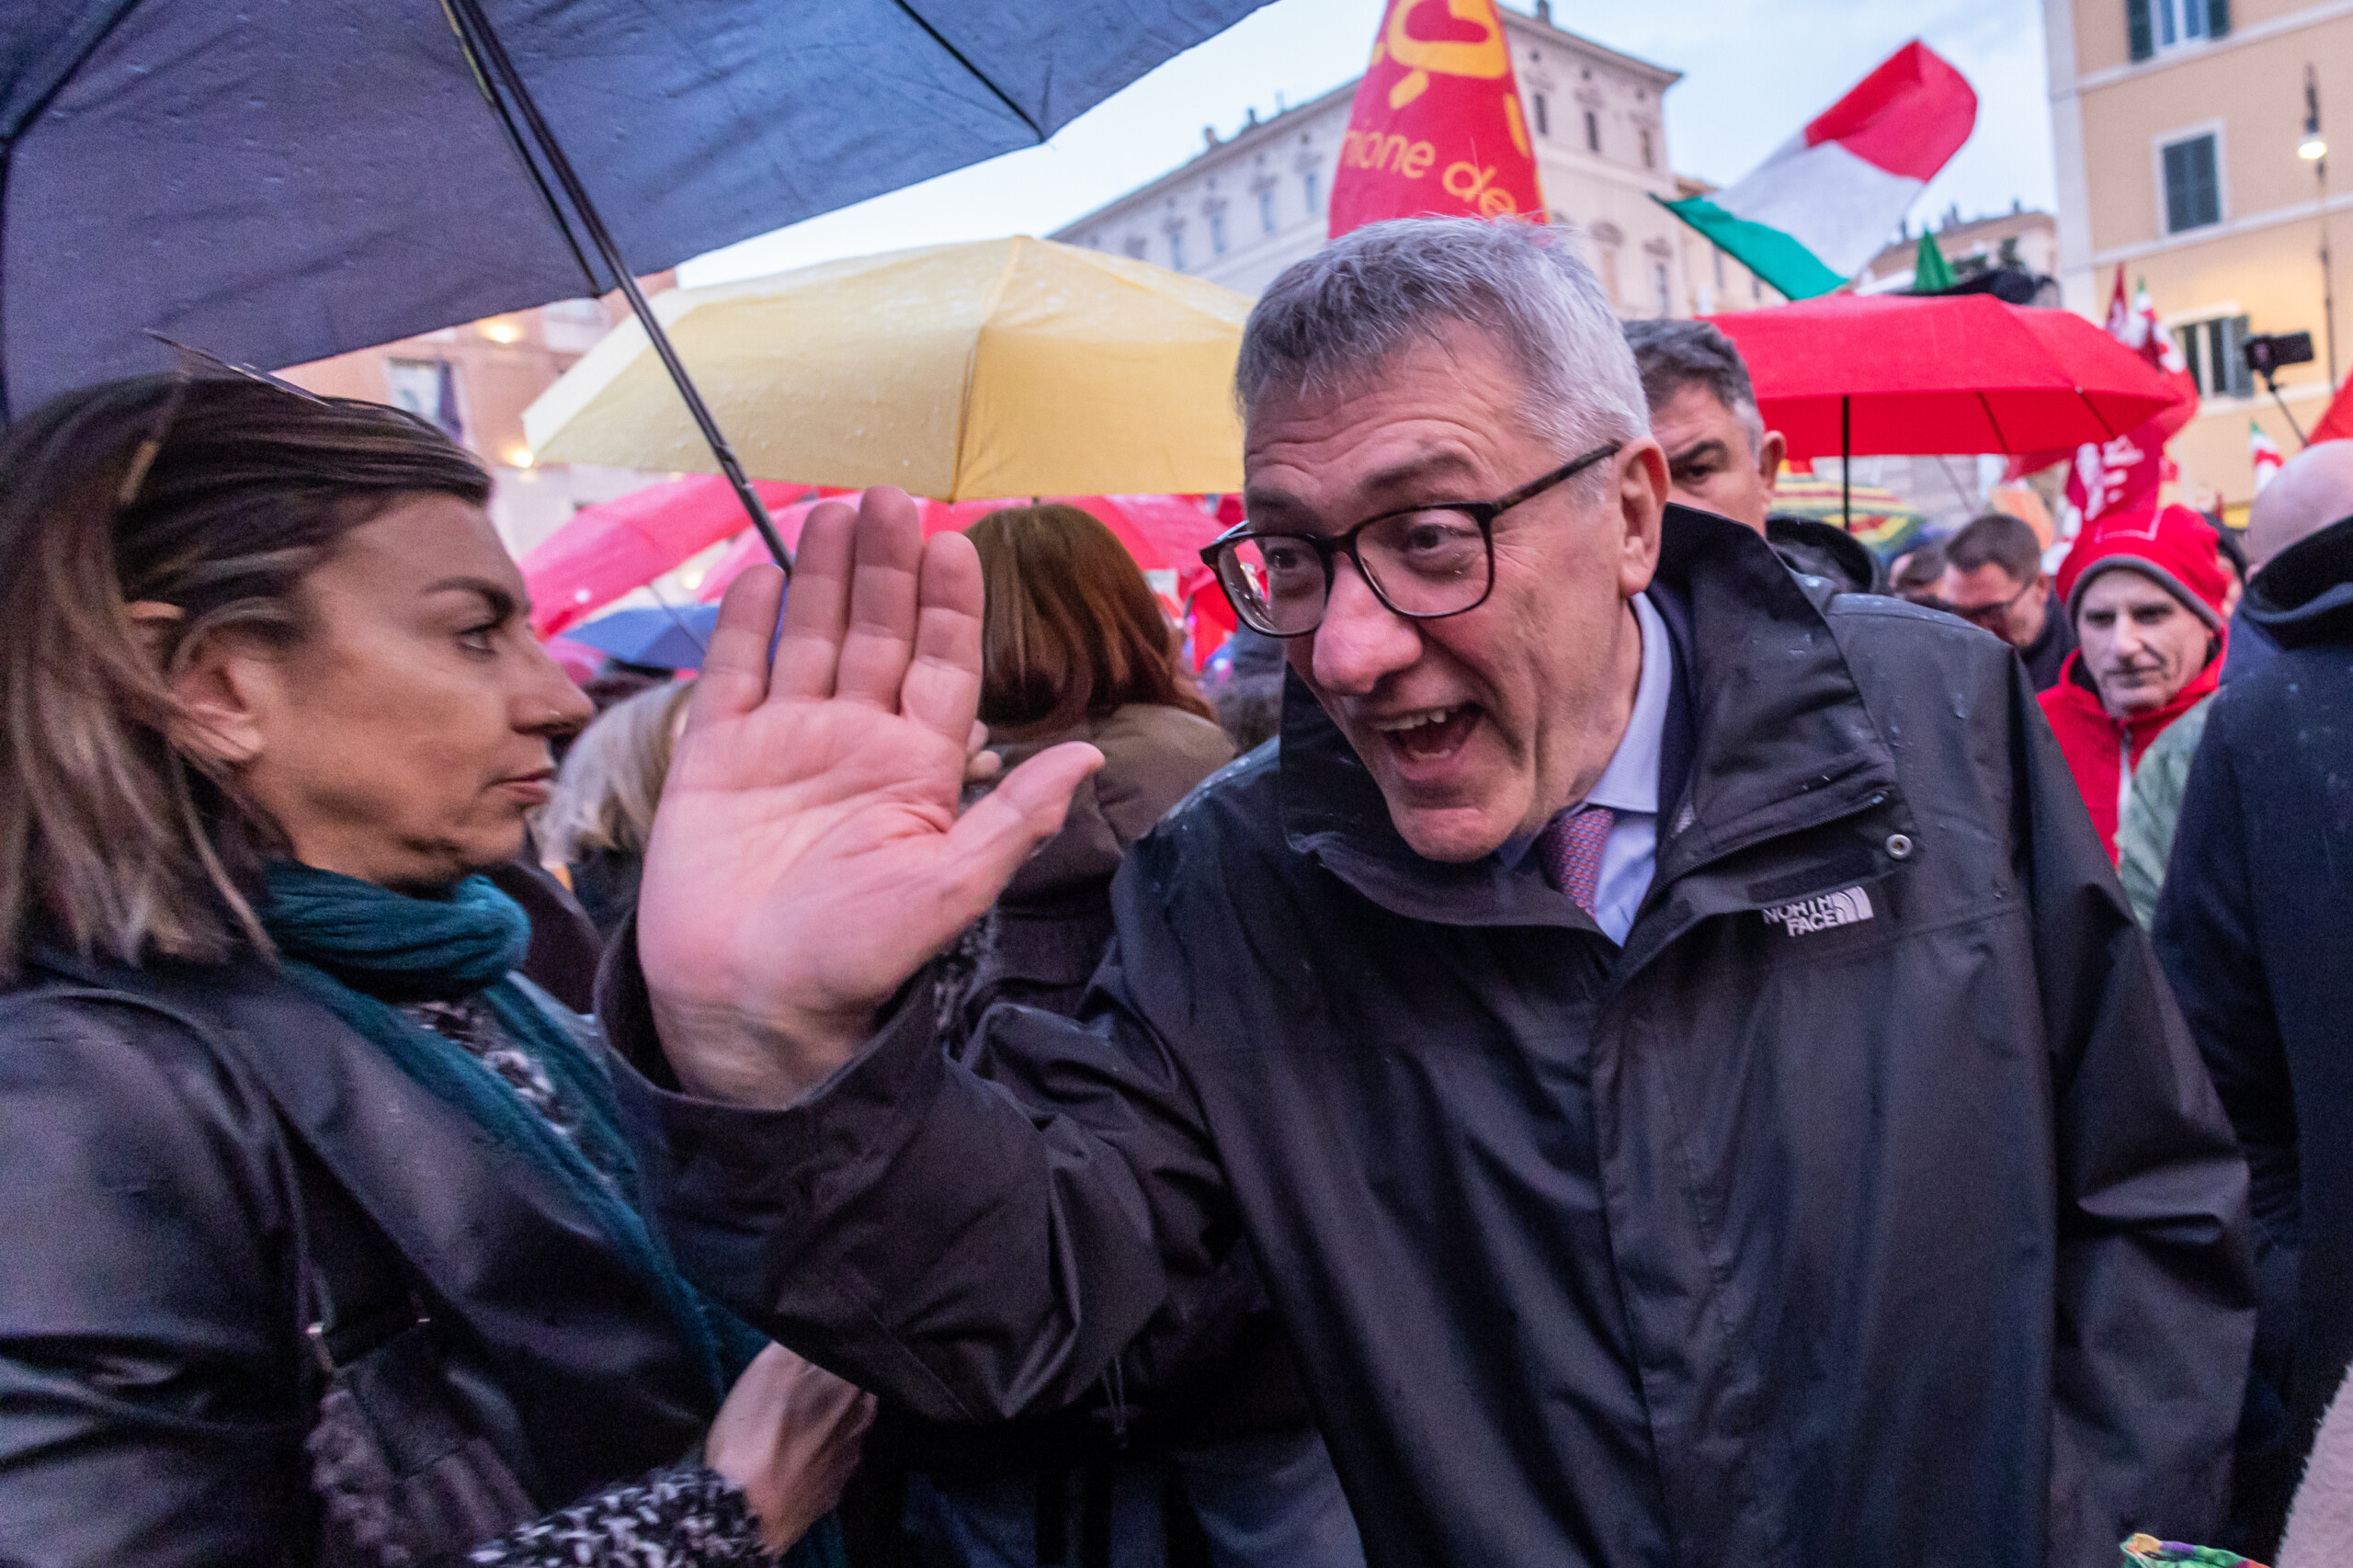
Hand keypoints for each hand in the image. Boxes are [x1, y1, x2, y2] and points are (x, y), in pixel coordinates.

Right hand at [637, 488, 1101, 1104]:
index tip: (957, 543)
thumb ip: (1014, 817)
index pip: (940, 666)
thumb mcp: (951, 888)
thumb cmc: (856, 960)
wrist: (749, 1007)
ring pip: (811, 637)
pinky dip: (747, 620)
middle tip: (892, 496)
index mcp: (916, 769)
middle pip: (876, 634)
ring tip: (837, 508)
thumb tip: (1089, 757)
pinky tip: (762, 570)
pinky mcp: (717, 757)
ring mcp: (784, 744)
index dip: (948, 606)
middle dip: (887, 567)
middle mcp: (854, 744)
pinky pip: (737, 672)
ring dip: (825, 575)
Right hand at [706, 1343, 875, 1553]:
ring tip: (802, 1415)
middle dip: (838, 1381)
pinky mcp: (834, 1490)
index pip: (861, 1356)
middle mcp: (863, 1422)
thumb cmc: (756, 1434)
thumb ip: (801, 1342)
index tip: (827, 1342)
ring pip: (847, 1426)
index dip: (844, 1348)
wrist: (745, 1513)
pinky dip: (821, 1451)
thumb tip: (825, 1319)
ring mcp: (851, 1460)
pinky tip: (800, 1451)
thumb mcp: (769, 1370)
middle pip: (857, 1390)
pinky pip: (833, 1459)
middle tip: (808, 1378)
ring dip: (830, 1418)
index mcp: (854, 1389)